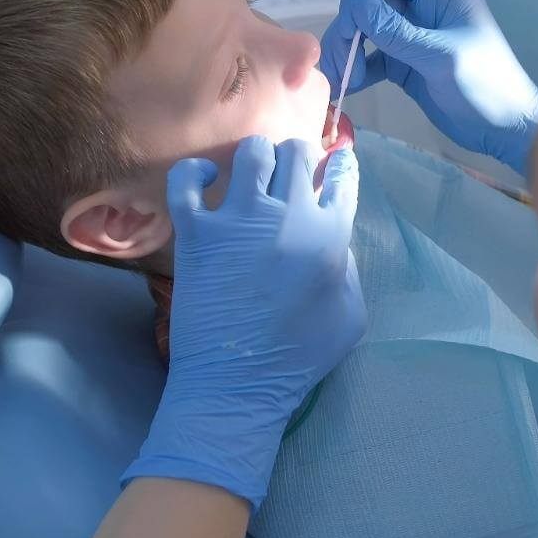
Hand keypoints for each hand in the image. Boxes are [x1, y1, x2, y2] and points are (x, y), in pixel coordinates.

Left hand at [122, 137, 364, 509]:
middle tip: (288, 174)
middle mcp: (287, 217)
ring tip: (252, 175)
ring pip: (251, 153)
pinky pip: (187, 179)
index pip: (341, 179)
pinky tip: (204, 181)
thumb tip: (332, 237)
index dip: (339, 165)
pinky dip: (195, 172)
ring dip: (256, 157)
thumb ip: (348, 268)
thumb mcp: (351, 316)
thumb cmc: (298, 358)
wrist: (236, 384)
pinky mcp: (197, 232)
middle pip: (296, 153)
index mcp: (329, 237)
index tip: (332, 165)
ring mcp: (239, 220)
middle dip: (297, 156)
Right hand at [320, 0, 537, 175]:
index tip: (349, 25)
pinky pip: (372, 58)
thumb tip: (356, 4)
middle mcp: (424, 8)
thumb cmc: (485, 86)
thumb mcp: (441, 57)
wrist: (505, 129)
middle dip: (350, 29)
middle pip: (371, 3)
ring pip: (366, 32)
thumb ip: (397, 32)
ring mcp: (413, 36)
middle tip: (340, 63)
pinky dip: (357, 70)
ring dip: (348, 51)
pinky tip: (348, 87)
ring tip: (341, 81)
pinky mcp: (406, 64)